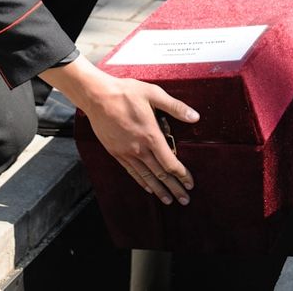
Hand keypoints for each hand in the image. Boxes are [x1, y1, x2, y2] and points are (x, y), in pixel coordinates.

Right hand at [41, 57, 198, 204]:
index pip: (170, 163)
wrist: (97, 96)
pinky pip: (131, 171)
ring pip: (146, 177)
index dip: (182, 175)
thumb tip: (195, 116)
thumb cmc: (125, 92)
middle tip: (185, 200)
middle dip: (174, 188)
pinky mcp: (116, 152)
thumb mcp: (153, 93)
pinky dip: (141, 182)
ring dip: (159, 190)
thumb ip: (175, 107)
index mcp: (151, 135)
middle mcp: (139, 148)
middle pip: (160, 174)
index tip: (190, 183)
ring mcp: (126, 152)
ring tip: (169, 200)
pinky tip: (148, 188)